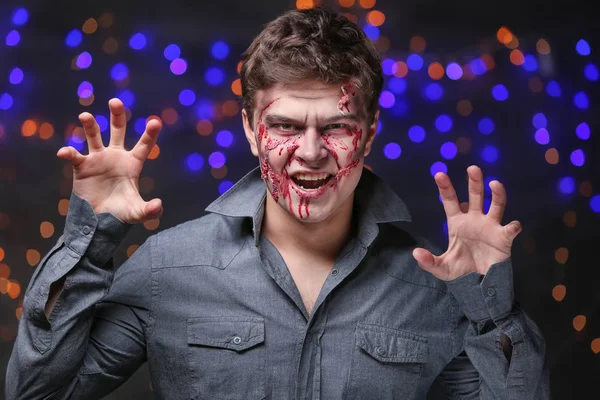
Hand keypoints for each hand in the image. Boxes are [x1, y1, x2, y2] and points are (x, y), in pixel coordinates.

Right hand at [57, 98, 162, 223]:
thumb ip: (150, 210)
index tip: (156, 121)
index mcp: (132, 164)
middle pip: (117, 130)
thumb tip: (158, 206)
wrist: (99, 220)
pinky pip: (74, 155)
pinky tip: (64, 152)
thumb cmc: (121, 213)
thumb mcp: (138, 212)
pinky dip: (69, 152)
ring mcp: (98, 159)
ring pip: (94, 136)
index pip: (144, 145)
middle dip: (117, 115)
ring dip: (90, 125)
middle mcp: (116, 156)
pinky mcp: (82, 166)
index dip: (150, 134)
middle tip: (115, 101)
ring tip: (85, 116)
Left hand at [412, 165, 521, 280]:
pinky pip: (510, 229)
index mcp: (457, 223)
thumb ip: (428, 261)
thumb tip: (415, 253)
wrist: (479, 284)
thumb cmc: (460, 271)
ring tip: (494, 183)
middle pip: (475, 196)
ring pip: (496, 205)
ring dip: (497, 194)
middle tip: (472, 168)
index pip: (450, 201)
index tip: (439, 174)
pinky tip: (513, 226)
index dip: (445, 187)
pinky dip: (513, 226)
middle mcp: (474, 220)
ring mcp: (490, 227)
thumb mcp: (441, 268)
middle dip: (474, 181)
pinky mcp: (503, 238)